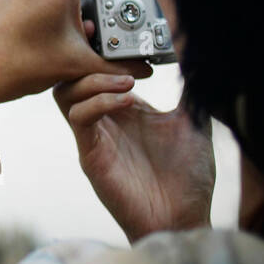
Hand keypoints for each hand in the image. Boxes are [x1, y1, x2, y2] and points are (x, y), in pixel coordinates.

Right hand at [53, 69, 214, 243]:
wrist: (184, 218)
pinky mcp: (91, 156)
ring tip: (127, 81)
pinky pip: (77, 119)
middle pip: (73, 76)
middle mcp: (105, 120)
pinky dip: (97, 102)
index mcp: (126, 108)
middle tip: (122, 56)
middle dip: (92, 59)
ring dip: (93, 80)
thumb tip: (197, 57)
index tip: (138, 46)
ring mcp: (95, 137)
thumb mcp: (194, 123)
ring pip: (66, 93)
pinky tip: (127, 101)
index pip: (99, 70)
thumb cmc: (189, 178)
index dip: (110, 52)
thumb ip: (189, 92)